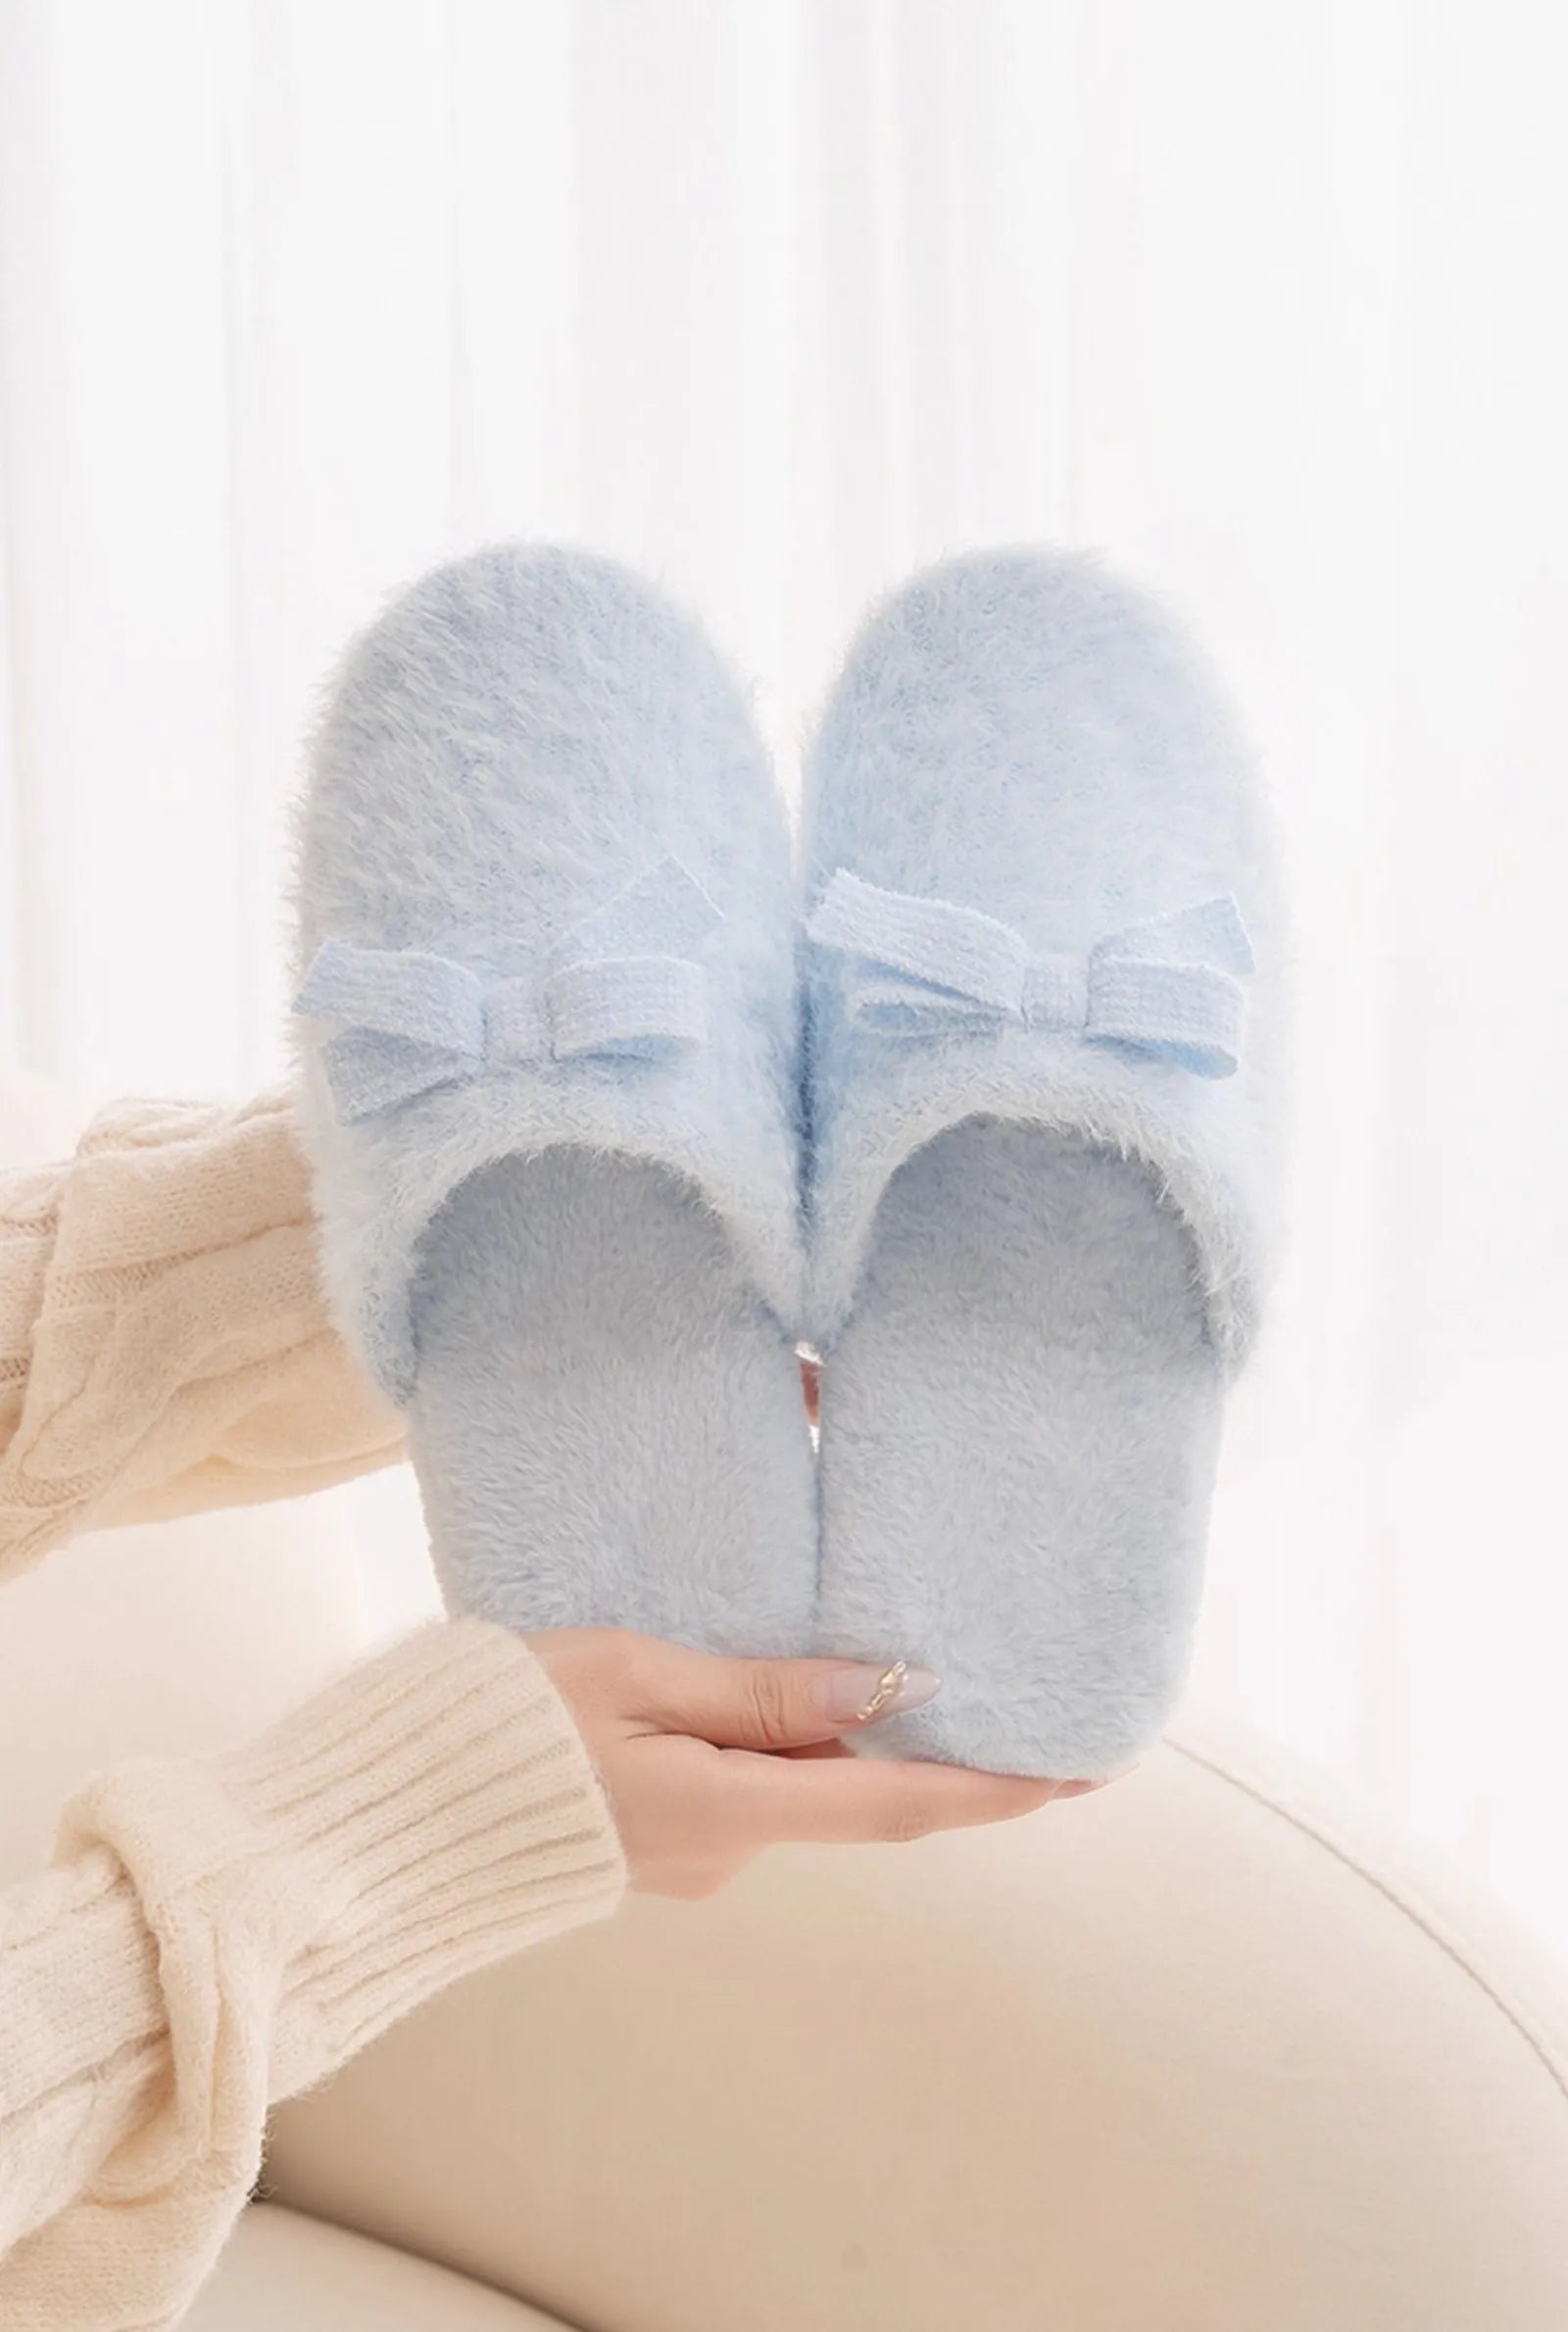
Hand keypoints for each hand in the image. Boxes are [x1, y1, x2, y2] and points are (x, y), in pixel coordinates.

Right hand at [525, 1627, 1076, 1899]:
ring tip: (849, 1653)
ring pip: (790, 1786)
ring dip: (827, 1735)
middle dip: (920, 1749)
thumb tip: (889, 1687)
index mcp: (730, 1811)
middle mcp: (727, 1854)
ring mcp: (690, 1860)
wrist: (389, 1819)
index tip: (1080, 1775)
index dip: (994, 1790)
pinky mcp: (656, 1848)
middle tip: (994, 1691)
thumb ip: (765, 1689)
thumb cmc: (501, 1728)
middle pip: (852, 1791)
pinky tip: (748, 1692)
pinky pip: (742, 1791)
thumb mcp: (635, 1675)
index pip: (897, 1803)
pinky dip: (769, 1746)